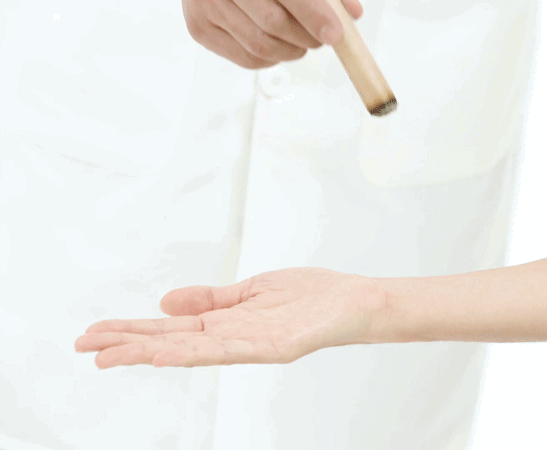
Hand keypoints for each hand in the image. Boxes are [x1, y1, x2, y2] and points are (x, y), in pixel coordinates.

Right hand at [74, 267, 387, 367]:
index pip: (169, 330)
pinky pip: (230, 351)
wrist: (354, 301)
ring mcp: (252, 346)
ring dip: (149, 353)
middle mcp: (233, 339)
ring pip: (192, 351)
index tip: (93, 333)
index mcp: (225, 324)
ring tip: (112, 355)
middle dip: (127, 344)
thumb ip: (210, 299)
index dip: (131, 331)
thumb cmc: (308, 297)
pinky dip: (195, 353)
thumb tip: (165, 302)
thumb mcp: (251, 291)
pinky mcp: (275, 347)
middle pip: (171, 343)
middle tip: (84, 347)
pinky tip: (166, 353)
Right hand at [183, 0, 363, 68]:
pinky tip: (277, 45)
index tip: (335, 34)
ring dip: (291, 52)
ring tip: (301, 42)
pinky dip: (271, 59)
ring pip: (260, 46)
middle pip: (273, 25)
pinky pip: (246, 59)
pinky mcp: (200, 29)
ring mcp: (206, 8)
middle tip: (322, 39)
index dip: (314, 17)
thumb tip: (352, 14)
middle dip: (306, 38)